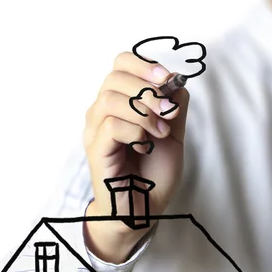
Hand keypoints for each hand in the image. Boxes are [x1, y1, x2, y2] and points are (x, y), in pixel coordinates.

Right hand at [82, 52, 189, 262]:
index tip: (167, 80)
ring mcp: (96, 131)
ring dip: (144, 111)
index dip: (144, 66)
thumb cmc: (154, 173)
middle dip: (148, 89)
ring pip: (111, 99)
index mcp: (119, 104)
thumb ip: (174, 106)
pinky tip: (146, 145)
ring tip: (160, 132)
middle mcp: (102, 113)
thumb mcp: (173, 133)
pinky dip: (136, 131)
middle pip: (115, 76)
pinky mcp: (96, 150)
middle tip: (168, 112)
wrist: (145, 207)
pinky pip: (112, 125)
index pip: (121, 64)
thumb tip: (175, 79)